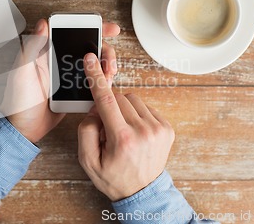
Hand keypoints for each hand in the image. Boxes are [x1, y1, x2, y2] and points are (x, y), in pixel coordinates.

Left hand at [3, 19, 119, 142]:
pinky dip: (102, 82)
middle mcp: (61, 62)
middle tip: (109, 62)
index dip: (93, 28)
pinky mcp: (75, 92)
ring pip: (95, 65)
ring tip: (109, 75)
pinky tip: (106, 86)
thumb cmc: (17, 101)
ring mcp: (69, 77)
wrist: (24, 129)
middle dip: (106, 51)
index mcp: (48, 53)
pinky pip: (93, 83)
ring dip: (106, 67)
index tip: (109, 29)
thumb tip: (43, 24)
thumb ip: (32, 47)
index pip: (73, 33)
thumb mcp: (21, 72)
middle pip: (90, 48)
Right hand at [78, 53, 174, 200]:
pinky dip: (136, 114)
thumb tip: (95, 109)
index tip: (91, 59)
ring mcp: (158, 129)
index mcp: (122, 139)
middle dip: (108, 106)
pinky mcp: (167, 128)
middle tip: (107, 128)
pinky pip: (145, 107)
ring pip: (133, 99)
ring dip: (123, 109)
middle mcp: (143, 131)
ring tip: (122, 130)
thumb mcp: (88, 160)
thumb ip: (86, 130)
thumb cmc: (113, 177)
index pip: (106, 100)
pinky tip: (134, 131)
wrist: (142, 192)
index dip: (96, 77)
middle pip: (118, 98)